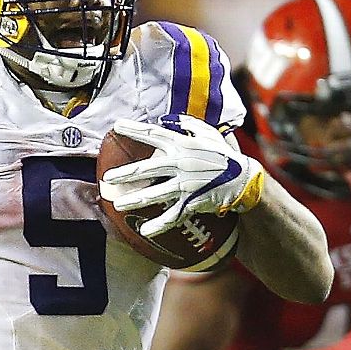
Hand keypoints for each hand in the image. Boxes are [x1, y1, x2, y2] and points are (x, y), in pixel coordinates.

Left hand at [100, 114, 265, 237]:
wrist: (243, 178)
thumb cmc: (223, 154)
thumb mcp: (208, 133)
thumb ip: (187, 124)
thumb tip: (167, 118)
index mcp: (182, 144)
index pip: (153, 134)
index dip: (134, 129)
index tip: (116, 126)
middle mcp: (180, 163)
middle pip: (146, 169)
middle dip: (125, 174)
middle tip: (107, 179)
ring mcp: (185, 184)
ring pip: (154, 194)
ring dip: (135, 200)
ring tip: (119, 204)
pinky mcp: (192, 202)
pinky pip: (172, 215)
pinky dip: (159, 224)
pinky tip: (144, 230)